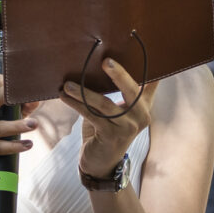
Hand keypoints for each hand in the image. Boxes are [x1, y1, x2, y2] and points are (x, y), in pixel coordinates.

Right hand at [0, 73, 37, 203]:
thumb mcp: (5, 128)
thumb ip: (17, 113)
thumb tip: (35, 100)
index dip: (2, 82)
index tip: (22, 85)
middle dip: (9, 97)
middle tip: (29, 99)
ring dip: (17, 126)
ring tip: (35, 125)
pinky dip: (14, 146)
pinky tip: (27, 145)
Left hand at [61, 58, 158, 179]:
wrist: (102, 163)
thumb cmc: (108, 130)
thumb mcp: (120, 110)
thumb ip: (124, 90)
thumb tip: (112, 60)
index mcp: (144, 106)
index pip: (149, 83)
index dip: (148, 68)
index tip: (141, 49)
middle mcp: (141, 116)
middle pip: (131, 90)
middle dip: (118, 74)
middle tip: (105, 60)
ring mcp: (128, 127)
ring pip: (105, 104)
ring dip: (84, 92)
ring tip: (67, 84)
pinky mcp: (112, 136)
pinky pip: (92, 116)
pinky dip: (77, 105)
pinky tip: (65, 96)